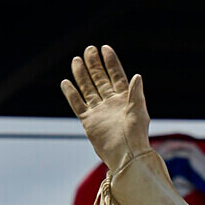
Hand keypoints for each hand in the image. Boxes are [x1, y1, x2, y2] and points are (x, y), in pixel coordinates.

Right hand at [61, 45, 151, 170]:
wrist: (126, 156)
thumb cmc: (136, 136)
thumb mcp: (138, 113)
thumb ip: (135, 94)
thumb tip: (136, 76)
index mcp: (125, 99)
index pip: (116, 76)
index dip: (111, 63)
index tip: (105, 48)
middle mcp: (111, 103)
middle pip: (100, 80)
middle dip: (95, 65)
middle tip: (88, 50)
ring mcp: (99, 111)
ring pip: (88, 89)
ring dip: (82, 75)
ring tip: (76, 60)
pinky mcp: (89, 121)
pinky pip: (78, 105)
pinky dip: (72, 94)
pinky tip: (66, 82)